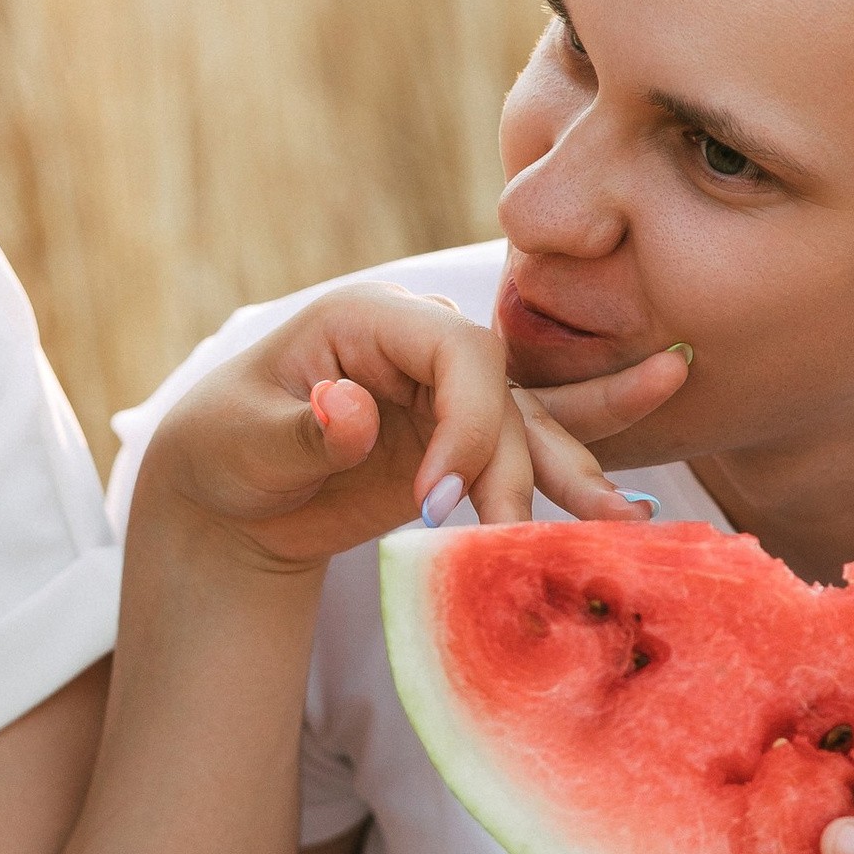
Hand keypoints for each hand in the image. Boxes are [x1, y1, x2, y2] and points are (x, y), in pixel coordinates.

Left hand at [140, 286, 691, 575]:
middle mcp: (422, 344)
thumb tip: (350, 408)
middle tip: (503, 537)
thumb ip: (301, 431)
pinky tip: (632, 500)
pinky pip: (530, 448)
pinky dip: (575, 469)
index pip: (456, 350)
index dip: (466, 422)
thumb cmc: (221, 450)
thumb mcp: (243, 440)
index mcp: (369, 317)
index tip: (433, 499)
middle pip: (501, 394)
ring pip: (529, 425)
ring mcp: (448, 396)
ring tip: (622, 520)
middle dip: (510, 468)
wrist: (229, 498)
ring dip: (571, 474)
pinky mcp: (463, 445)